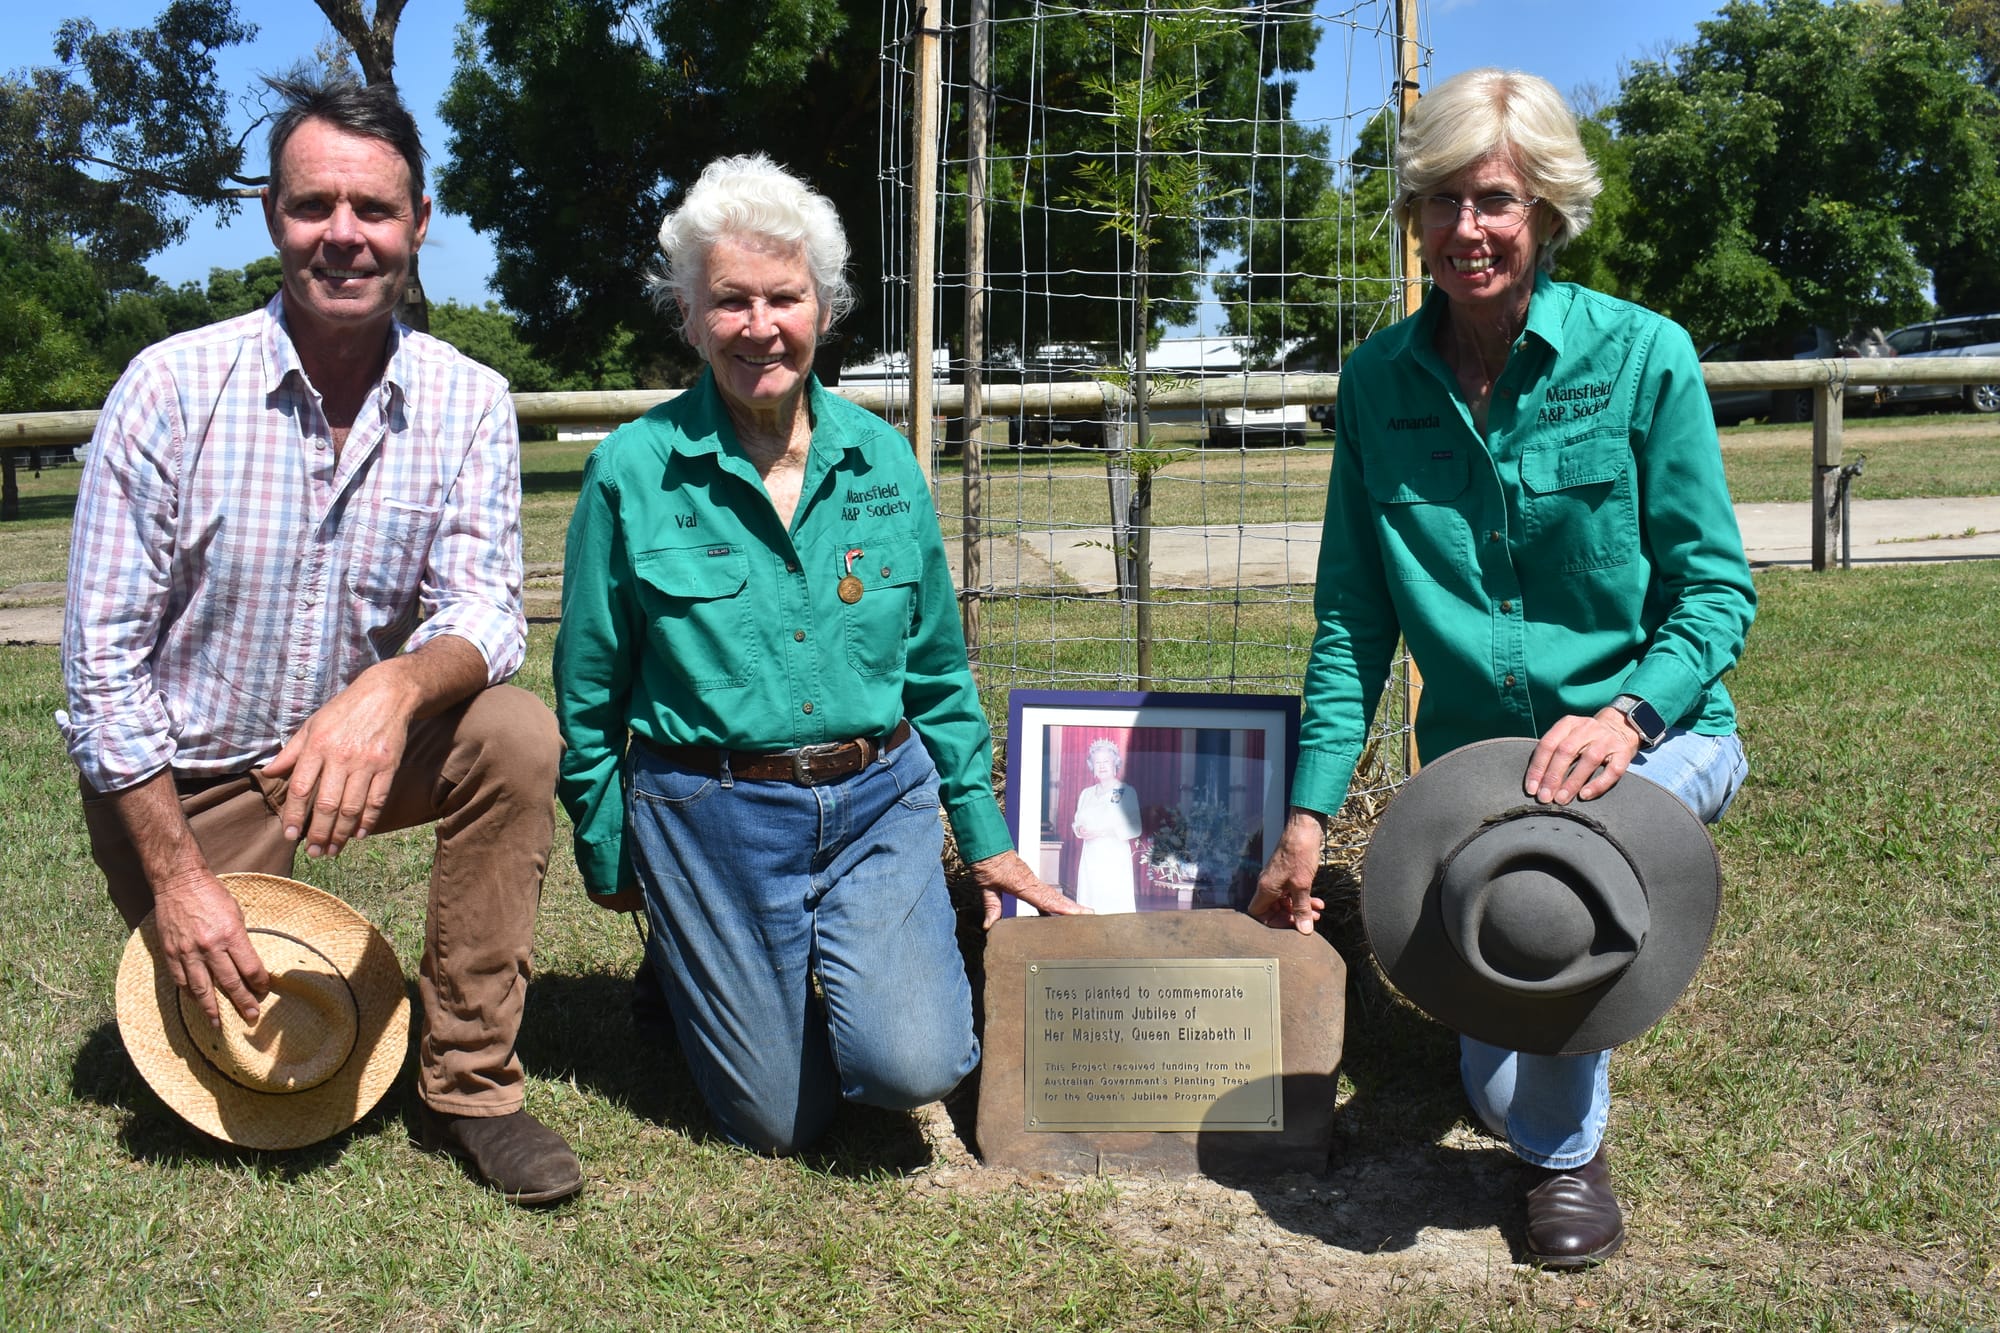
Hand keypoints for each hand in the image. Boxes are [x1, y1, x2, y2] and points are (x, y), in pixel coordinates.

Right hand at [150, 869, 270, 1027]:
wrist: (179, 883)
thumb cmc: (212, 896)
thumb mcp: (236, 914)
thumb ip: (240, 941)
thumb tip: (248, 965)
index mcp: (231, 935)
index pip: (250, 968)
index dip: (259, 983)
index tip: (264, 990)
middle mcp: (210, 947)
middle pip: (230, 983)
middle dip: (243, 1003)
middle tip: (252, 1017)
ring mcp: (188, 952)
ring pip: (202, 989)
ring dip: (211, 1010)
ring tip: (218, 1024)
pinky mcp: (170, 953)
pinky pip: (181, 980)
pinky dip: (190, 994)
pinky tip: (197, 1003)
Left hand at [263, 668, 419, 857]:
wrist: (387, 694)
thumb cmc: (344, 710)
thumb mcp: (312, 725)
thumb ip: (291, 752)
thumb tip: (269, 772)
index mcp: (317, 746)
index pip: (300, 788)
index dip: (293, 815)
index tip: (289, 835)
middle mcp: (341, 756)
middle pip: (326, 805)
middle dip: (318, 833)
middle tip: (313, 853)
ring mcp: (366, 763)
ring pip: (351, 807)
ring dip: (340, 833)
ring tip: (332, 850)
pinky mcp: (388, 766)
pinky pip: (376, 800)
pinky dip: (368, 821)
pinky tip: (359, 834)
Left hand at [969, 850, 1088, 929]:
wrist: (986, 841)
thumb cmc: (986, 861)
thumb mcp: (985, 885)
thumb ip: (991, 905)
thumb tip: (989, 925)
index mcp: (1021, 883)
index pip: (1045, 899)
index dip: (1061, 907)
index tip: (1076, 913)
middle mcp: (1031, 881)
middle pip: (1055, 897)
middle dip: (1073, 907)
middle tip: (1090, 915)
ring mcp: (1032, 879)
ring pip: (1053, 894)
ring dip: (1068, 904)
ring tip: (1084, 913)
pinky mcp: (1030, 878)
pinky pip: (1047, 891)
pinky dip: (1057, 899)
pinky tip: (1061, 908)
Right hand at [1246, 808, 1327, 934]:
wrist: (1305, 829)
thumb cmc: (1299, 854)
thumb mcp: (1302, 886)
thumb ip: (1301, 909)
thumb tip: (1304, 931)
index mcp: (1265, 888)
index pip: (1258, 914)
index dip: (1273, 923)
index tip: (1291, 924)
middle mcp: (1268, 884)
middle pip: (1273, 910)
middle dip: (1292, 917)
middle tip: (1309, 921)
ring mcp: (1278, 879)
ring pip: (1285, 902)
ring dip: (1301, 908)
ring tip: (1317, 912)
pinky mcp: (1288, 874)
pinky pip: (1292, 893)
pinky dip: (1304, 898)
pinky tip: (1318, 902)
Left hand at [1524, 710, 1643, 804]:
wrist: (1621, 726)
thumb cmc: (1586, 738)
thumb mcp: (1568, 736)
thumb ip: (1553, 752)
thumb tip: (1536, 783)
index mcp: (1568, 724)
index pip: (1548, 744)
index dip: (1538, 767)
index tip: (1531, 789)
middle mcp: (1587, 729)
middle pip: (1566, 751)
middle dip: (1553, 776)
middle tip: (1544, 797)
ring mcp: (1607, 740)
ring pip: (1589, 760)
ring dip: (1572, 782)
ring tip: (1561, 799)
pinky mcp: (1623, 753)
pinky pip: (1612, 770)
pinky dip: (1598, 784)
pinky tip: (1585, 795)